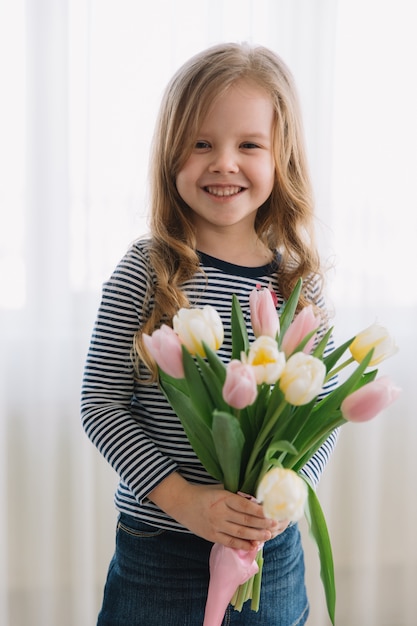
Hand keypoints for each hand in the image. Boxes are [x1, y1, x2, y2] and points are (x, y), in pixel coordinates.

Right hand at [148, 473, 280, 549]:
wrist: (181, 502)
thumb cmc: (203, 493)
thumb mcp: (219, 488)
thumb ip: (235, 493)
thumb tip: (256, 497)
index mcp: (222, 497)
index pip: (244, 505)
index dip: (259, 510)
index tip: (271, 512)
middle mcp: (220, 512)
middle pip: (245, 520)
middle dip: (262, 524)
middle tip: (275, 525)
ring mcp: (215, 525)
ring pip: (240, 532)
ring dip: (255, 535)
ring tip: (268, 535)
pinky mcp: (211, 535)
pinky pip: (230, 542)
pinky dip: (242, 544)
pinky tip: (253, 545)